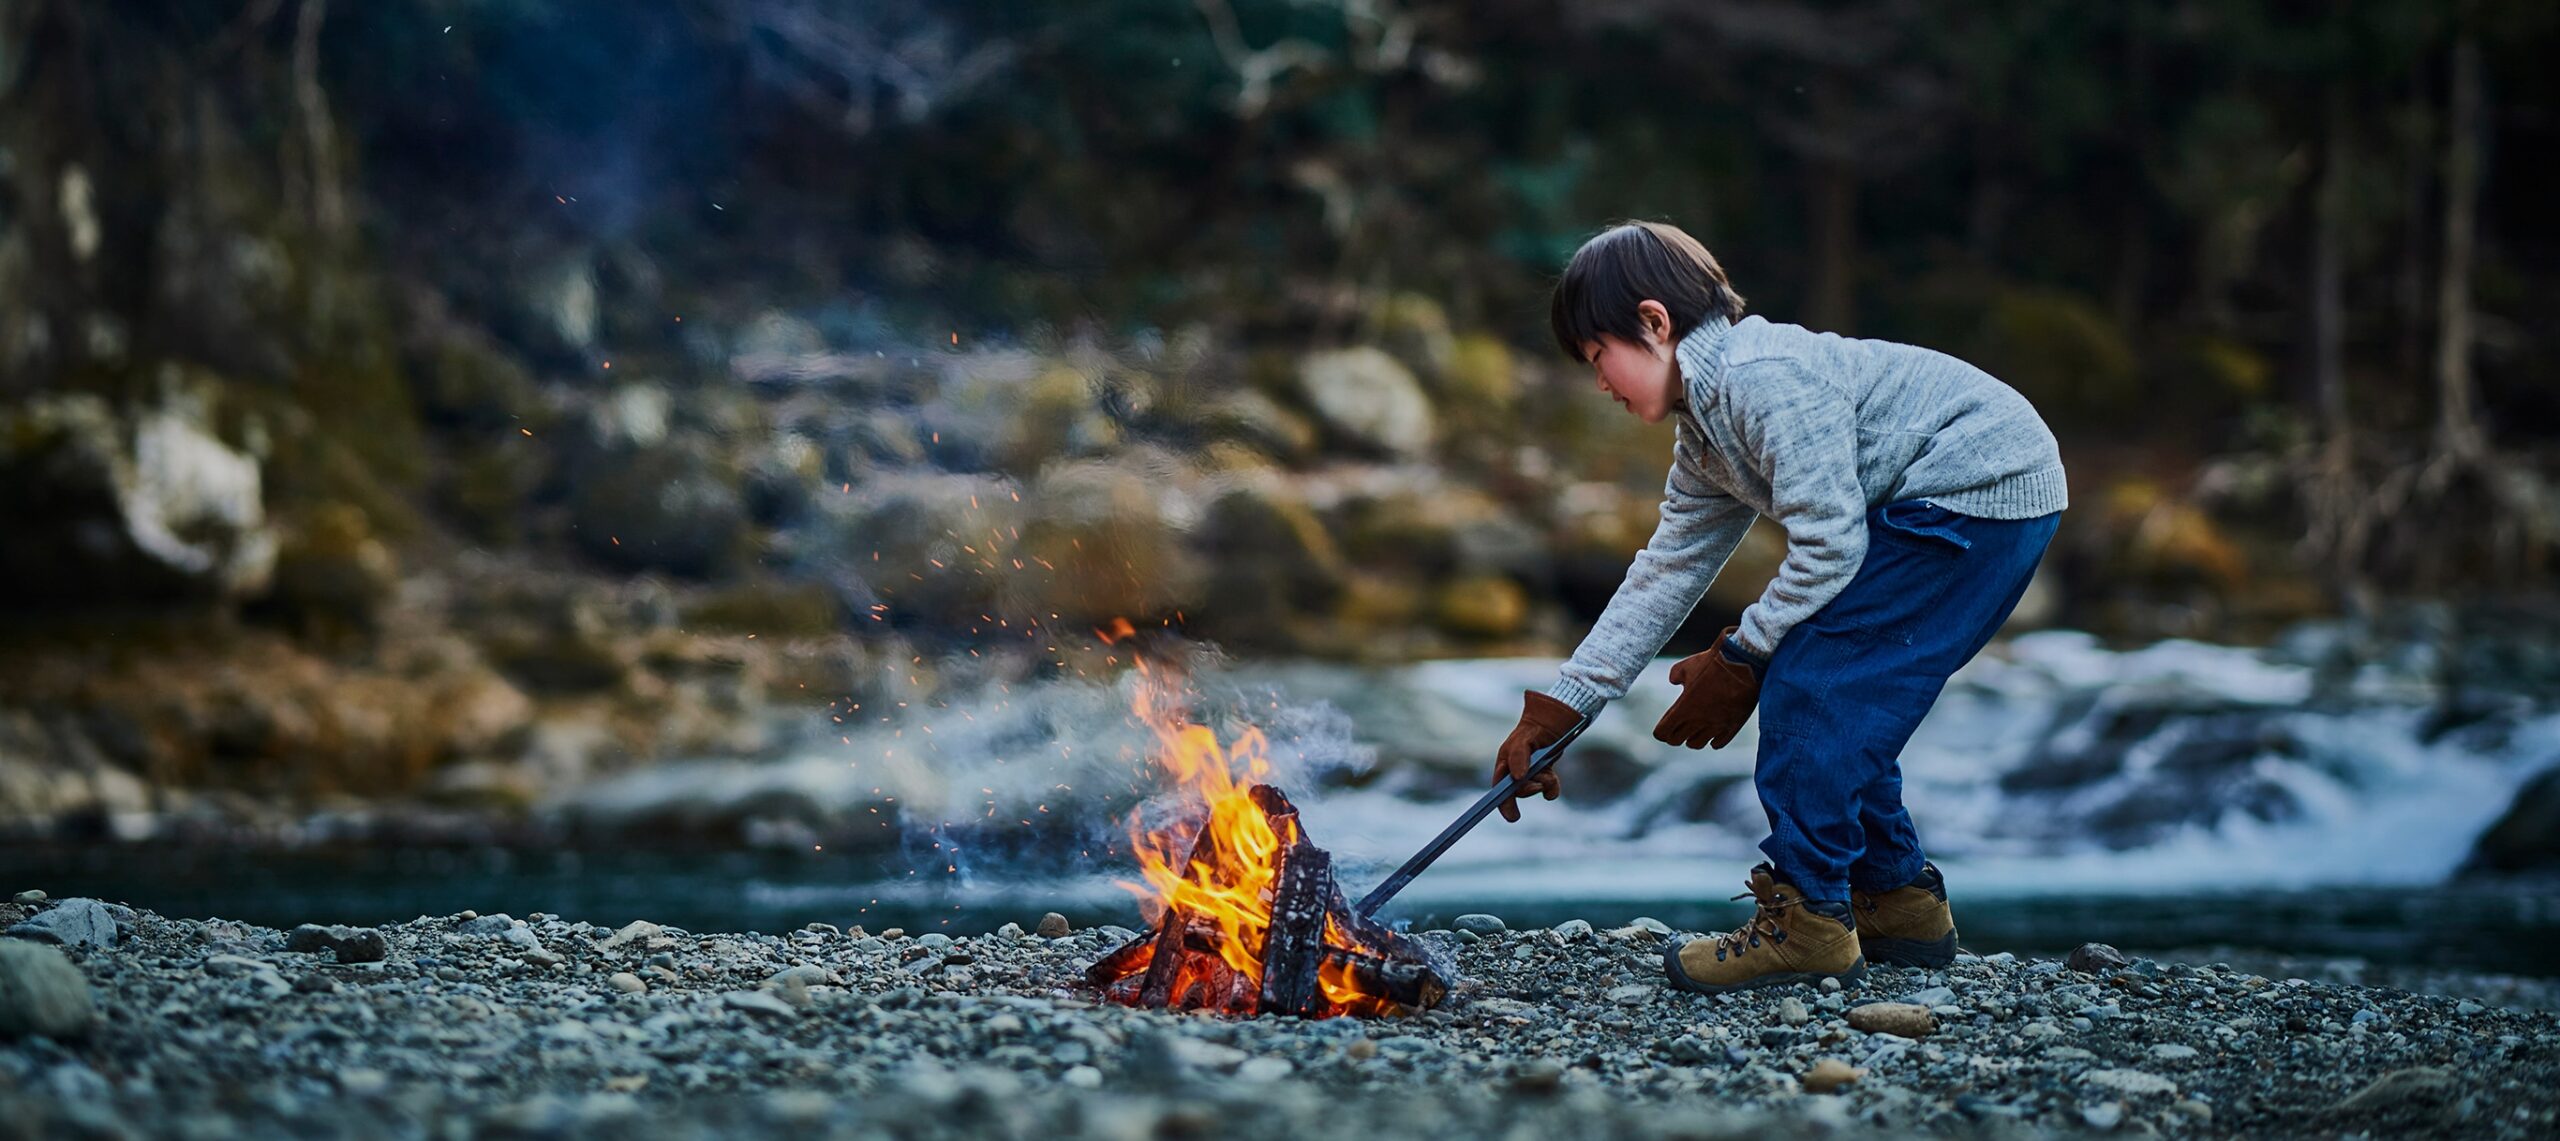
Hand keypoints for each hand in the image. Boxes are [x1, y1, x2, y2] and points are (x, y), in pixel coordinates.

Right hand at [1493, 691, 1582, 821]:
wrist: (1550, 724)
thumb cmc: (1531, 731)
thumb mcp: (1522, 740)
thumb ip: (1518, 757)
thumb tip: (1517, 778)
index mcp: (1504, 766)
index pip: (1499, 790)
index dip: (1503, 805)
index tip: (1512, 816)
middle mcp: (1515, 773)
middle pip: (1518, 792)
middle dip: (1528, 790)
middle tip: (1537, 786)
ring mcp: (1531, 776)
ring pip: (1536, 790)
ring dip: (1543, 784)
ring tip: (1548, 772)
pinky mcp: (1545, 776)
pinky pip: (1549, 790)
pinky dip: (1553, 787)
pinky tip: (1553, 777)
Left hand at [1653, 626, 1763, 748]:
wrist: (1744, 664)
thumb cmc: (1714, 663)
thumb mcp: (1688, 665)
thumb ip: (1676, 675)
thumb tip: (1674, 681)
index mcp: (1684, 708)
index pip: (1663, 732)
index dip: (1661, 731)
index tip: (1662, 727)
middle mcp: (1698, 721)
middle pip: (1677, 740)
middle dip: (1673, 735)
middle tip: (1675, 729)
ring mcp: (1716, 725)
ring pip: (1696, 744)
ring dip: (1691, 738)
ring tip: (1693, 730)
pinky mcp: (1733, 726)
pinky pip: (1718, 743)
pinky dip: (1712, 740)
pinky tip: (1711, 732)